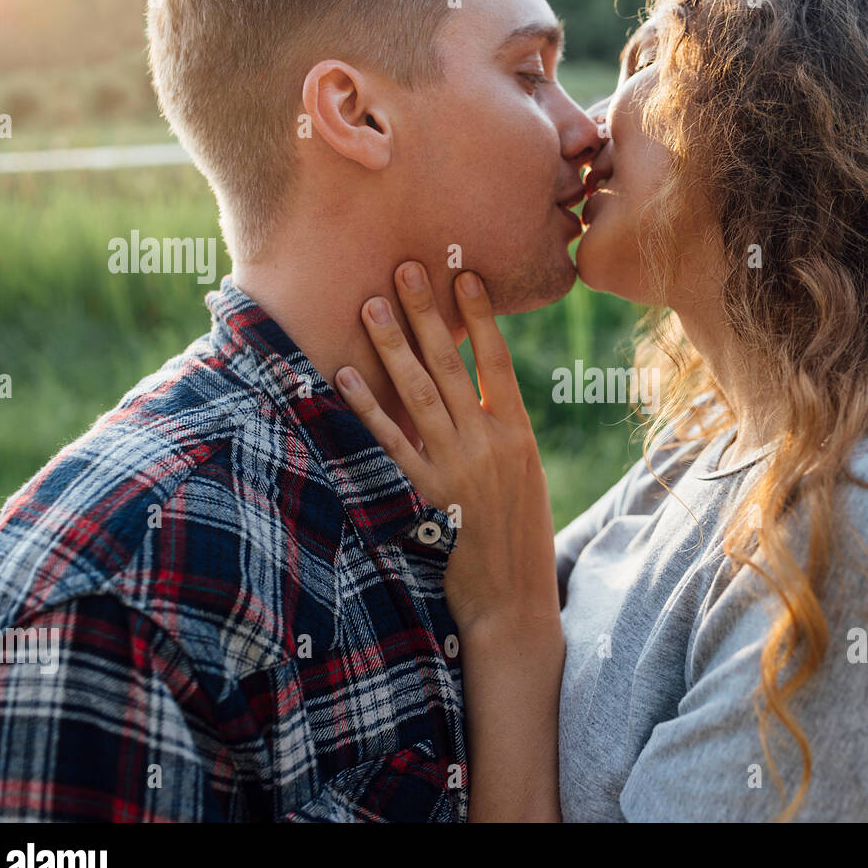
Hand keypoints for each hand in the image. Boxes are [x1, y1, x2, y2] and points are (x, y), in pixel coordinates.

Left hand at [334, 262, 559, 638]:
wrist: (511, 600)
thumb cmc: (519, 537)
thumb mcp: (524, 477)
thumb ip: (500, 431)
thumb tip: (476, 388)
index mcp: (516, 434)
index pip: (497, 361)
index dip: (479, 316)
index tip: (463, 275)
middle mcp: (486, 443)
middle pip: (451, 365)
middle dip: (426, 314)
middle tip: (404, 268)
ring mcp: (453, 468)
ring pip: (418, 394)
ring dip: (392, 347)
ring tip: (371, 305)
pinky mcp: (423, 496)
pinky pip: (389, 443)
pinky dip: (366, 409)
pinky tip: (343, 378)